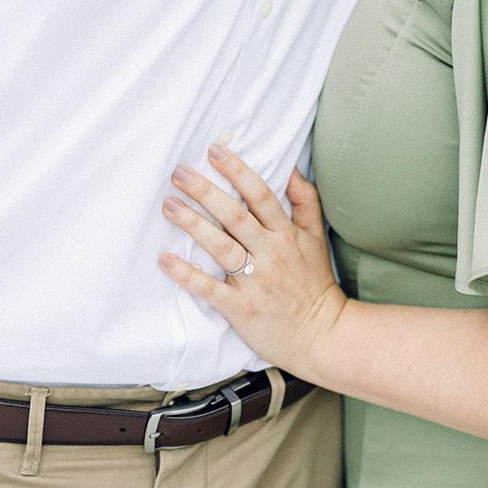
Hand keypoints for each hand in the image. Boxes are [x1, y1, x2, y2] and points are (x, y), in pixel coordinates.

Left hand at [159, 145, 345, 384]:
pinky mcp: (241, 307)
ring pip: (221, 247)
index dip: (237, 171)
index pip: (260, 195)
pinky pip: (210, 288)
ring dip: (193, 224)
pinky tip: (165, 260)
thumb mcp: (316, 237)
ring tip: (168, 205)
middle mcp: (270, 254)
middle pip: (235, 216)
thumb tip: (290, 169)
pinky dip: (187, 274)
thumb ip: (305, 201)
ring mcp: (255, 281)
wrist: (322, 335)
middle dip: (206, 191)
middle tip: (179, 173)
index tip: (215, 151)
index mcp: (286, 235)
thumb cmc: (314, 284)